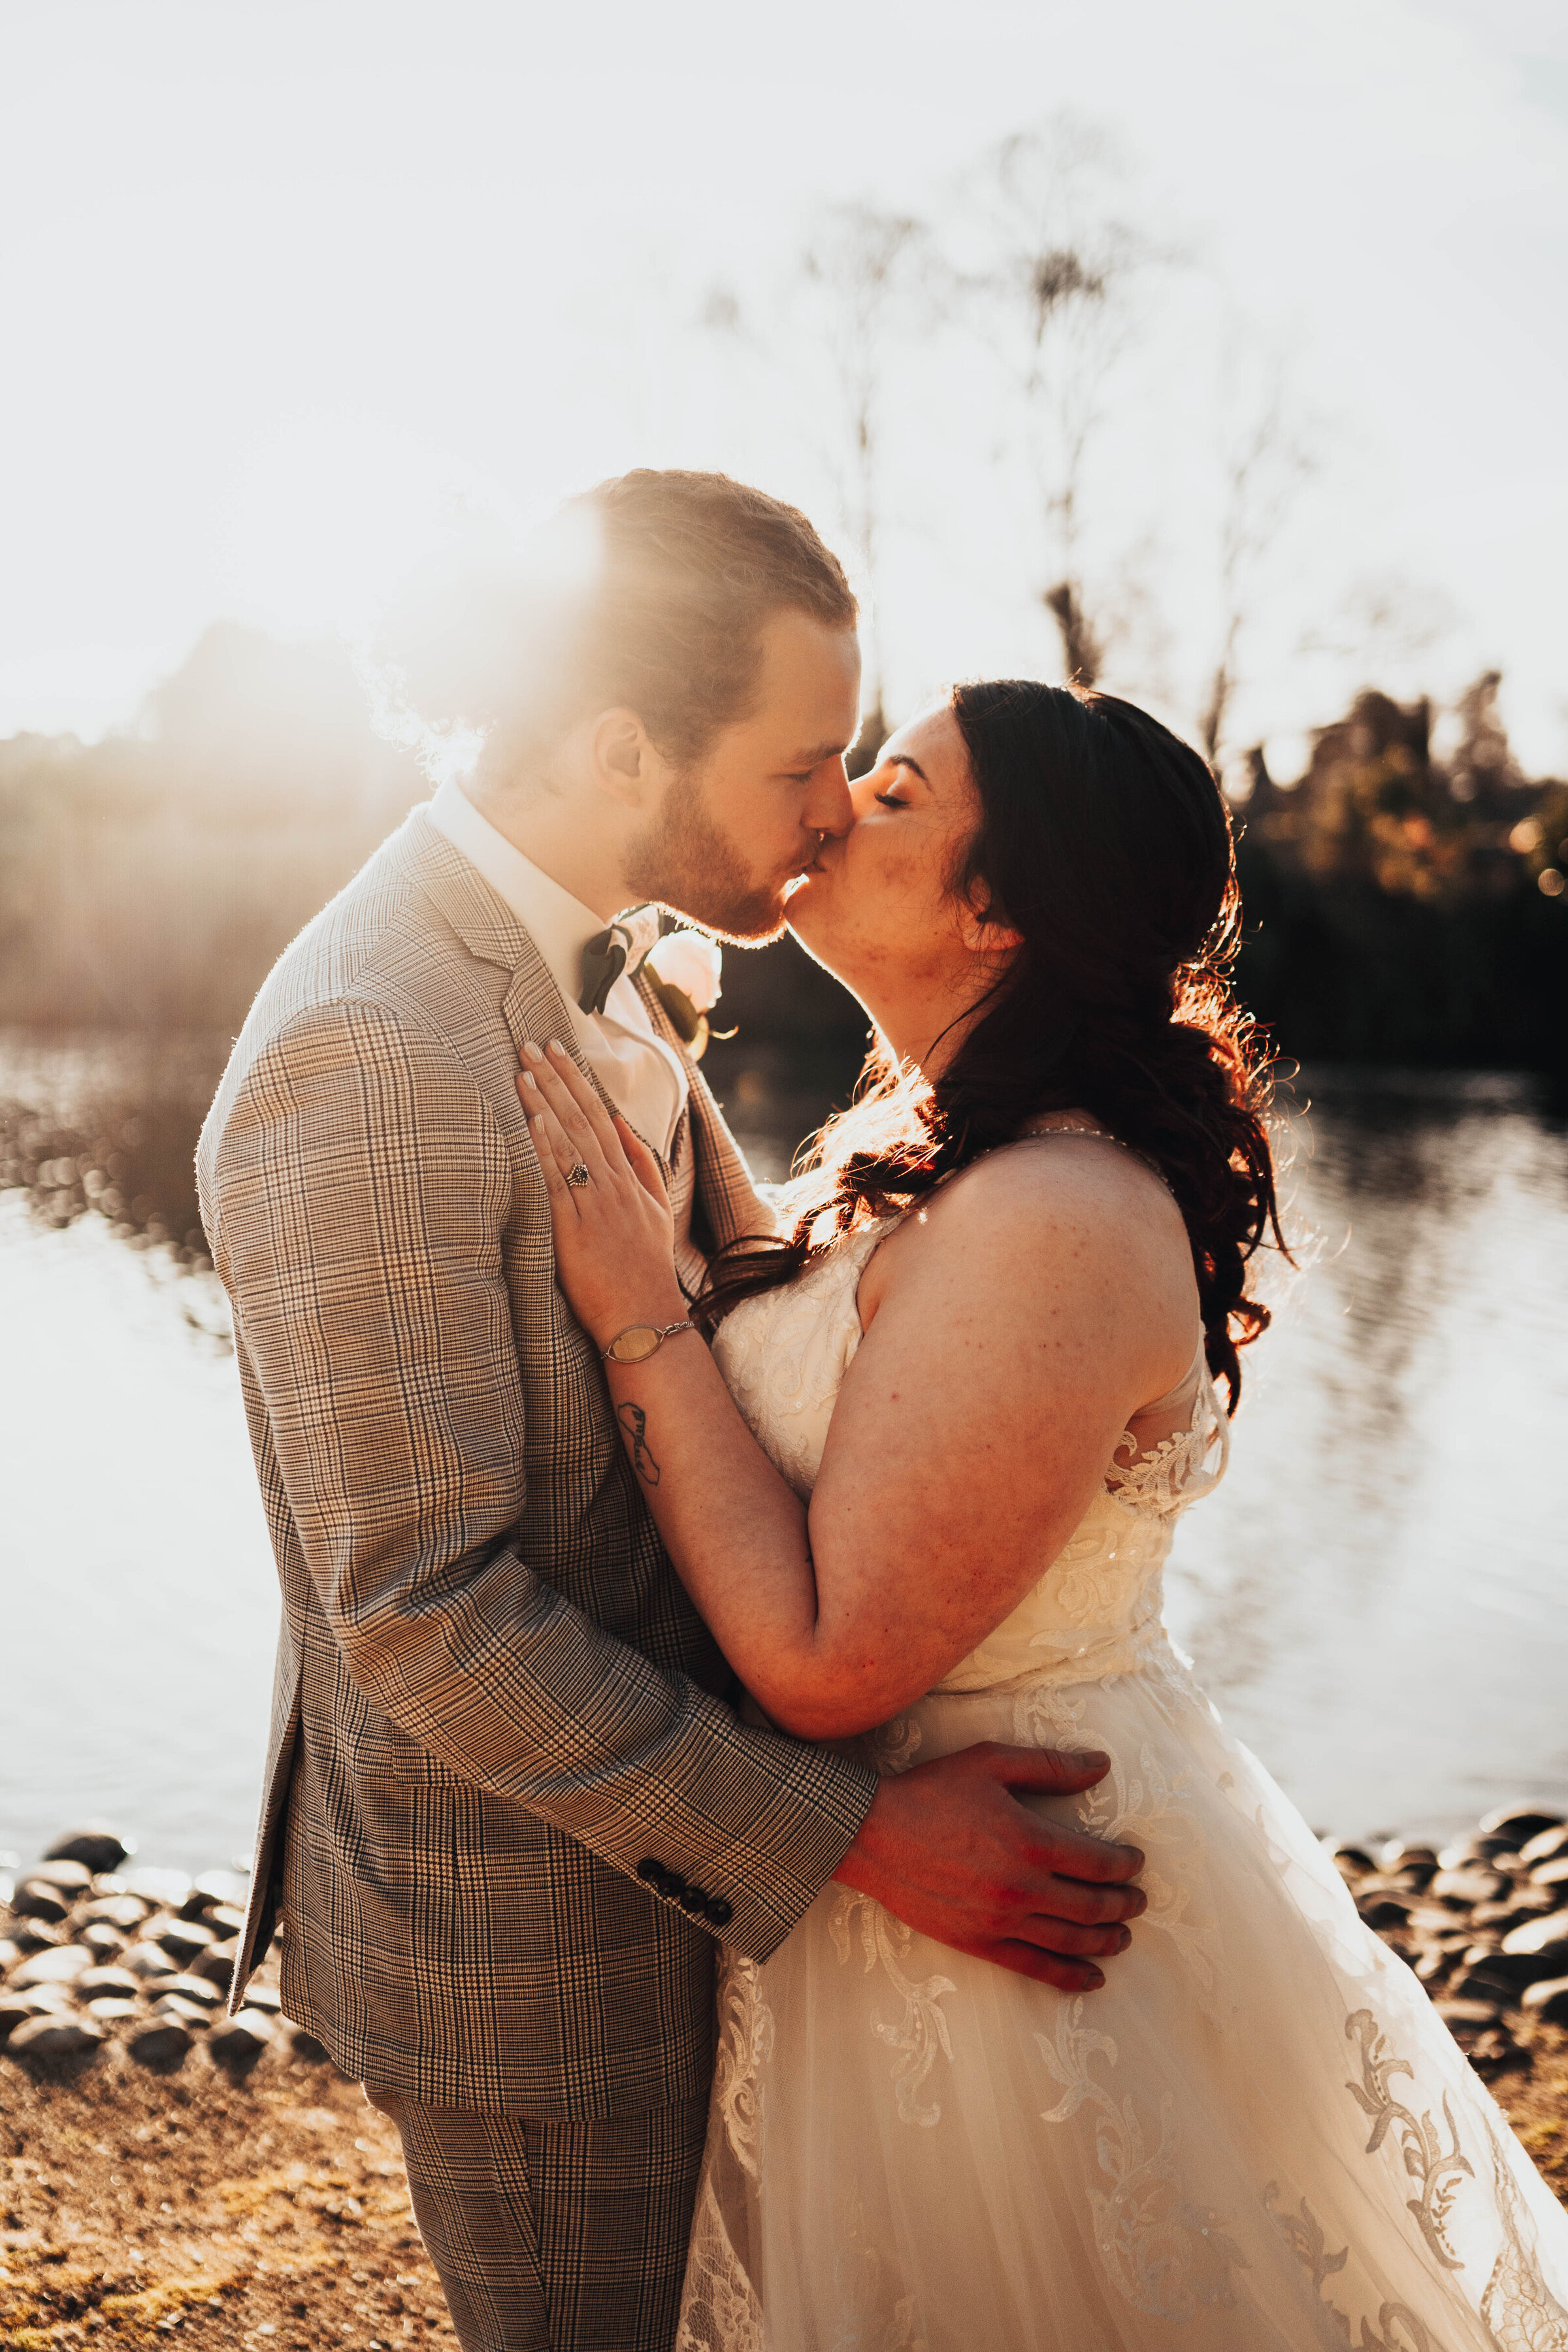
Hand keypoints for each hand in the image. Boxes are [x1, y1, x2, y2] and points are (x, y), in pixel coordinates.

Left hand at [517, 1041, 684, 1346]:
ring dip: (544, 1102)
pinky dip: (546, 1149)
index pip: (601, 1115)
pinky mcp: (574, 1230)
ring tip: (521, 1069)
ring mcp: (596, 1206)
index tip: (557, 1051)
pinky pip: (558, 1181)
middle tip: (529, 1044)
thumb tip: (623, 1122)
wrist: (644, 1317)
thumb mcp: (656, 1209)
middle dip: (554, 1078)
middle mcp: (614, 1185)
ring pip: (569, 1143)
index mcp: (630, 1178)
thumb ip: (641, 1163)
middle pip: (582, 1119)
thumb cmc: (645, 1267)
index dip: (577, 1080)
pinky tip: (531, 1120)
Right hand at [834, 1741, 1145, 1992]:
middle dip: (1124, 1904)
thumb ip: (1050, 1766)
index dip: (1126, 1865)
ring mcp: (1000, 1920)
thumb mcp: (991, 1762)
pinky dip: (1069, 1976)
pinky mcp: (978, 1942)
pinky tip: (1092, 1978)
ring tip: (1123, 1937)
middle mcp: (1022, 1887)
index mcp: (1030, 1841)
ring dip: (1106, 1941)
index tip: (1136, 1862)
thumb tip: (1102, 1765)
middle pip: (1092, 1906)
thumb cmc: (932, 1791)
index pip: (1098, 1862)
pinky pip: (1034, 1967)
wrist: (873, 1834)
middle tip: (1139, 1901)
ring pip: (1070, 1941)